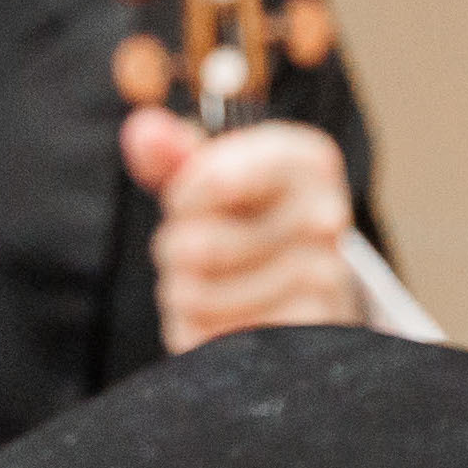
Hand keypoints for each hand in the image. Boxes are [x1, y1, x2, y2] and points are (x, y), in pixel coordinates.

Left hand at [125, 108, 363, 349]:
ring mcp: (322, 279)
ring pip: (192, 294)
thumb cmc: (247, 218)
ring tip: (216, 282)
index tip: (187, 199)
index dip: (181, 198)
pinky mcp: (303, 333)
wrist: (306, 287)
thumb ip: (173, 152)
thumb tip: (141, 130)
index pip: (213, 179)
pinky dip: (200, 331)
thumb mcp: (212, 174)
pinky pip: (209, 336)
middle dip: (175, 249)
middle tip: (201, 248)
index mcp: (307, 161)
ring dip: (183, 293)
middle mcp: (325, 217)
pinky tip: (227, 318)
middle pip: (192, 245)